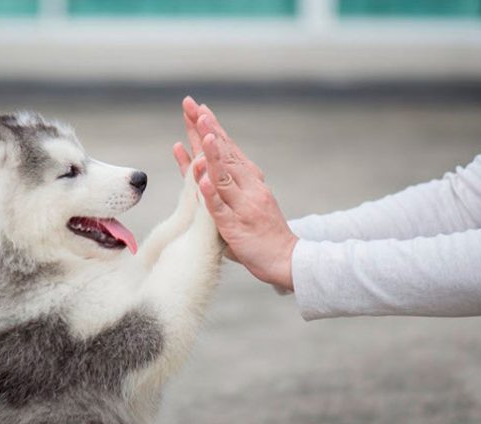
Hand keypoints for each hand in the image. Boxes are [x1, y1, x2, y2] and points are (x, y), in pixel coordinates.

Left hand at [174, 97, 297, 290]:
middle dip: (207, 130)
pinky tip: (202, 179)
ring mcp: (242, 206)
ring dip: (212, 154)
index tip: (198, 108)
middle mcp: (248, 187)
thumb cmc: (261, 231)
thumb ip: (223, 184)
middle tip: (194, 107)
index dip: (212, 128)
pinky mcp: (236, 226)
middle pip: (223, 154)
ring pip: (224, 176)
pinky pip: (220, 208)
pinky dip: (211, 193)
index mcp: (249, 180)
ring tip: (202, 133)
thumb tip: (201, 164)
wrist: (287, 259)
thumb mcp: (243, 201)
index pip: (227, 148)